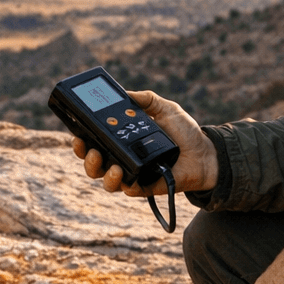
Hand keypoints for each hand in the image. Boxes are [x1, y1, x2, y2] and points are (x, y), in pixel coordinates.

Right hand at [72, 90, 218, 195]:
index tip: (77, 133)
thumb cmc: (185, 132)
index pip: (95, 141)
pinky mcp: (145, 187)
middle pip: (93, 164)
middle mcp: (124, 159)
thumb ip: (146, 99)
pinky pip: (128, 190)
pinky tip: (125, 176)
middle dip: (86, 158)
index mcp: (123, 140)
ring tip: (111, 165)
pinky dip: (124, 184)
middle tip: (90, 150)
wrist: (206, 154)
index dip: (82, 139)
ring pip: (106, 181)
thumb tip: (126, 93)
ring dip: (102, 174)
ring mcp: (133, 175)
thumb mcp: (165, 108)